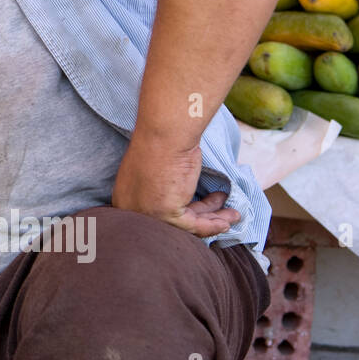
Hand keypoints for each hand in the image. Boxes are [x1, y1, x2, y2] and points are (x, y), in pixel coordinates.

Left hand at [110, 133, 240, 237]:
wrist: (164, 133)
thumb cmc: (162, 142)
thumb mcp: (159, 169)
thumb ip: (166, 187)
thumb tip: (184, 198)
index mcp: (125, 197)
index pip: (158, 214)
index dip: (187, 212)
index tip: (206, 211)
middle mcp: (132, 209)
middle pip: (174, 221)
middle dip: (204, 216)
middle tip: (223, 214)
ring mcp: (146, 213)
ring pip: (186, 224)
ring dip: (213, 219)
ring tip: (232, 215)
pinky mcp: (164, 213)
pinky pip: (193, 225)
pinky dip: (212, 225)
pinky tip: (226, 222)